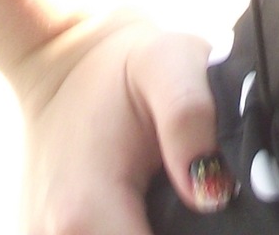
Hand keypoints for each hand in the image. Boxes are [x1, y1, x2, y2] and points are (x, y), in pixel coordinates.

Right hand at [9, 11, 232, 234]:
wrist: (64, 61)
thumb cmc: (126, 65)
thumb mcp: (171, 62)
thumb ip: (191, 119)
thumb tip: (210, 193)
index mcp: (86, 209)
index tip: (214, 217)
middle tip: (199, 208)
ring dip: (150, 232)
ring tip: (175, 208)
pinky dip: (127, 230)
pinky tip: (153, 213)